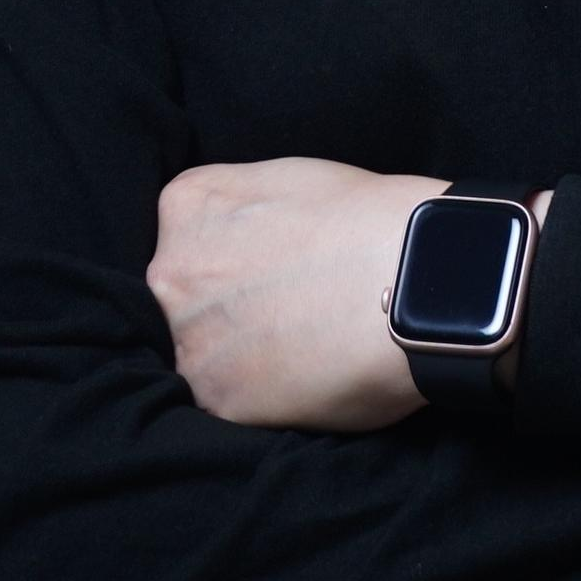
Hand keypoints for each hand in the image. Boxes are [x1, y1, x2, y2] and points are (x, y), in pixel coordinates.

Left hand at [149, 156, 444, 429]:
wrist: (410, 276)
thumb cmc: (365, 218)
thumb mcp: (285, 179)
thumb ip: (241, 211)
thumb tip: (245, 241)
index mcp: (187, 205)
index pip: (188, 236)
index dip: (233, 255)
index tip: (269, 267)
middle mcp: (171, 272)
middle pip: (184, 297)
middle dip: (226, 307)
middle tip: (286, 310)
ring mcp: (190, 339)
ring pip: (201, 354)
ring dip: (238, 358)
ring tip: (299, 348)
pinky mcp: (218, 399)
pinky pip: (229, 402)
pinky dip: (262, 398)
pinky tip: (305, 376)